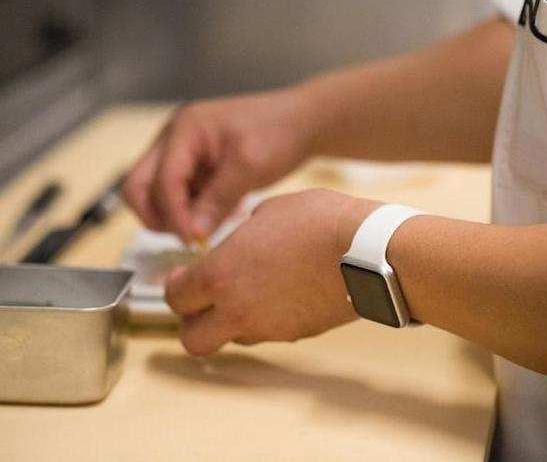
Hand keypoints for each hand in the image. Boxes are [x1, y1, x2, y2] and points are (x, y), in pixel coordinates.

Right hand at [123, 88, 314, 242]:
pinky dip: (192, 211)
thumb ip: (218, 200)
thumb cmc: (279, 132)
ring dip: (175, 215)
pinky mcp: (194, 166)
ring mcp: (181, 152)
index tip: (193, 241)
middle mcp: (174, 138)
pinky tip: (222, 214)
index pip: (162, 180)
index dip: (174, 215)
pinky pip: (179, 196)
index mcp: (185, 129)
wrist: (302, 123)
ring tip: (211, 225)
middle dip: (158, 216)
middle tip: (189, 238)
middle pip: (139, 186)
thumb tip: (192, 234)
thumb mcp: (250, 166)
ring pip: (155, 194)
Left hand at [164, 189, 379, 354]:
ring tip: (253, 293)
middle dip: (192, 323)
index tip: (180, 278)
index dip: (174, 287)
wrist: (367, 252)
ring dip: (232, 321)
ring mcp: (268, 327)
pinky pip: (268, 333)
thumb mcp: (269, 211)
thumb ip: (243, 234)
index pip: (175, 298)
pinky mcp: (296, 335)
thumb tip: (244, 240)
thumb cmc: (317, 221)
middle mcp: (237, 309)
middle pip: (192, 340)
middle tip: (203, 303)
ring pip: (232, 338)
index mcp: (220, 274)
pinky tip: (285, 294)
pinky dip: (267, 319)